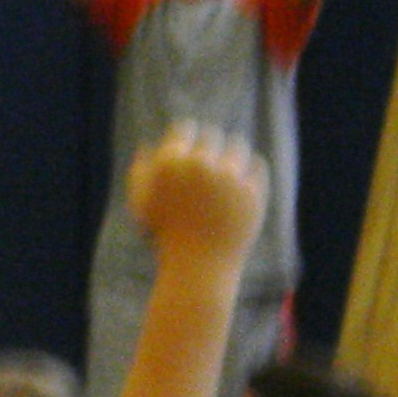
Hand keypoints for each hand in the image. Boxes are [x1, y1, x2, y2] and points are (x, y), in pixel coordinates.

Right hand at [126, 125, 265, 261]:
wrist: (198, 268)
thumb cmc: (165, 236)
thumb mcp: (141, 204)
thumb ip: (140, 172)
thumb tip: (149, 146)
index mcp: (170, 163)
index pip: (186, 128)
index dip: (189, 137)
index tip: (193, 149)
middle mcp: (199, 165)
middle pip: (213, 135)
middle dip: (211, 148)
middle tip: (211, 165)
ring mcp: (228, 178)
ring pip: (238, 145)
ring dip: (233, 155)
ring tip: (228, 172)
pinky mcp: (252, 192)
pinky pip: (257, 165)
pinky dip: (250, 172)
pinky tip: (241, 185)